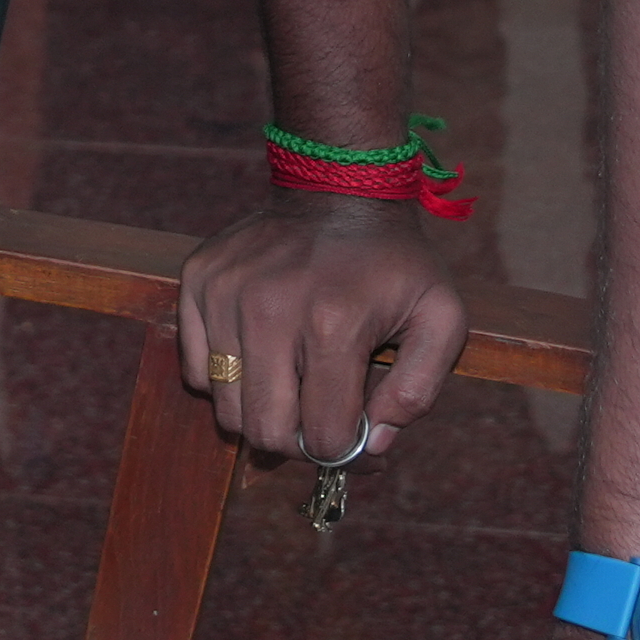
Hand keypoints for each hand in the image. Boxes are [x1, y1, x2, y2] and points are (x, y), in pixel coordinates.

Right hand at [176, 198, 469, 467]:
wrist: (339, 187)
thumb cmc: (395, 263)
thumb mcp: (442, 319)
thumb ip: (418, 392)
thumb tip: (372, 445)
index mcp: (334, 324)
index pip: (321, 436)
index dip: (345, 453)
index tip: (358, 440)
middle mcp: (269, 310)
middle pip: (264, 430)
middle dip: (297, 444)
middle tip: (319, 423)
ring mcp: (225, 293)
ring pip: (224, 407)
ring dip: (261, 410)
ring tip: (293, 385)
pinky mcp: (199, 281)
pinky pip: (197, 369)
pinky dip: (227, 379)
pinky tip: (262, 354)